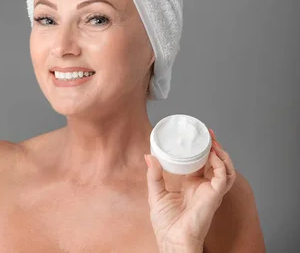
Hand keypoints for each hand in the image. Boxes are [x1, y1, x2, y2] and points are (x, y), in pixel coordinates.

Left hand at [145, 129, 235, 250]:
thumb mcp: (156, 193)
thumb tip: (149, 156)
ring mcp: (210, 191)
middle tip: (208, 133)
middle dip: (214, 147)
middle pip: (215, 162)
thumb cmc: (166, 223)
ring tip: (213, 142)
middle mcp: (203, 187)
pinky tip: (213, 156)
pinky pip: (223, 177)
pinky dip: (221, 165)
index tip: (195, 137)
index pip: (200, 163)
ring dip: (221, 153)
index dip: (200, 150)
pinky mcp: (214, 196)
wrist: (172, 239)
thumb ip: (154, 175)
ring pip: (225, 168)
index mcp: (191, 185)